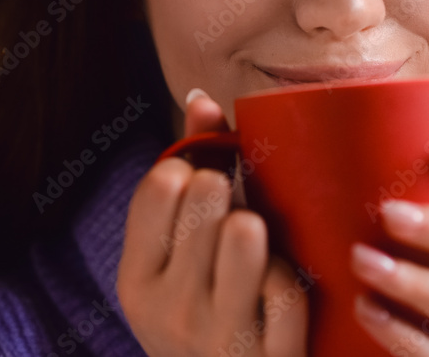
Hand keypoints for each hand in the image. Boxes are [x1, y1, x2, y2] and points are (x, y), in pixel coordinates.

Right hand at [117, 90, 308, 356]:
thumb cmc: (203, 317)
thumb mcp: (174, 262)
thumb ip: (187, 177)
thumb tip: (200, 96)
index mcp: (136, 279)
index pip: (162, 180)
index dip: (192, 169)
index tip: (204, 189)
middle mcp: (166, 310)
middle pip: (206, 196)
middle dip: (228, 192)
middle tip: (234, 213)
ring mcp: (216, 341)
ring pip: (247, 233)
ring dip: (262, 229)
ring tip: (258, 246)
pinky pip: (289, 288)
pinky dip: (292, 279)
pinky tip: (283, 285)